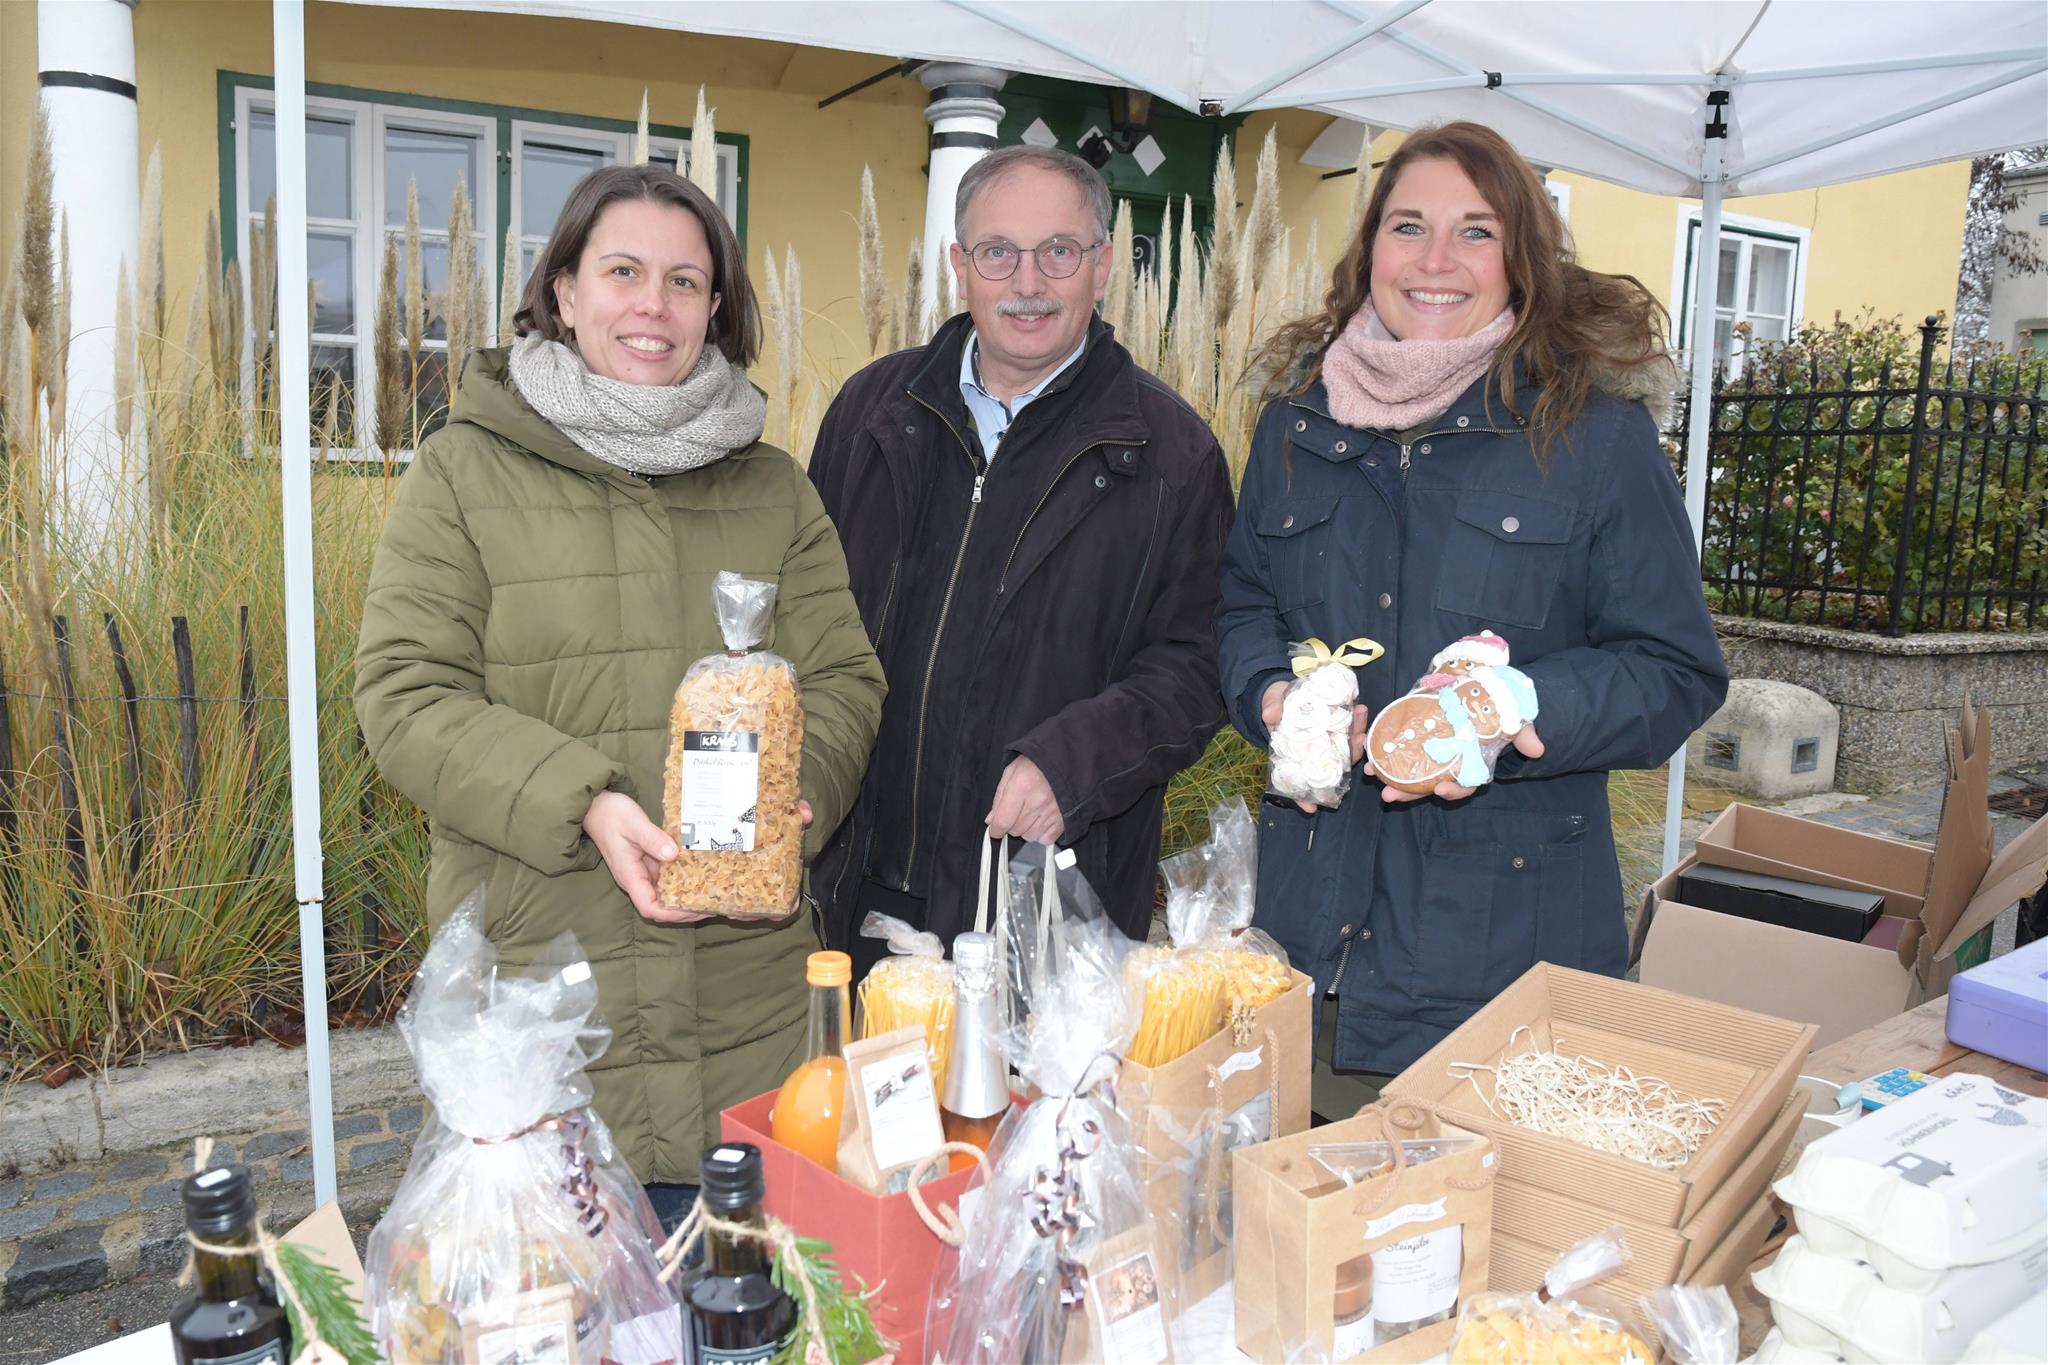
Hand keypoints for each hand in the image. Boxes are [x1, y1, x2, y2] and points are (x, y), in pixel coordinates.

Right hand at [582, 790, 710, 923]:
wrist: (598, 807)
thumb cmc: (612, 815)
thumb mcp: (634, 823)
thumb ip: (652, 839)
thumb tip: (673, 854)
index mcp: (630, 876)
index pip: (650, 907)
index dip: (672, 914)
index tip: (696, 909)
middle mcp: (637, 879)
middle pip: (661, 906)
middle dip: (686, 910)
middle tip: (713, 904)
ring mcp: (643, 872)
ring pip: (666, 894)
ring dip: (687, 897)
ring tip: (712, 893)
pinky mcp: (649, 863)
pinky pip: (667, 878)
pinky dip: (683, 879)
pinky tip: (701, 874)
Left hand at [986, 756, 1064, 843]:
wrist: (1062, 762)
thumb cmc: (1034, 765)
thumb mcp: (1010, 773)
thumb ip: (999, 798)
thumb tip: (991, 820)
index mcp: (1021, 788)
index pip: (1003, 821)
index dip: (995, 829)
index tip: (995, 829)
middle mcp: (1037, 802)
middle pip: (1015, 830)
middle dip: (1011, 825)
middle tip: (1017, 812)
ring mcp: (1052, 812)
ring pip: (1030, 836)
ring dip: (1026, 829)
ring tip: (1030, 815)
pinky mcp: (1063, 819)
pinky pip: (1046, 839)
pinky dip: (1041, 834)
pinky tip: (1041, 822)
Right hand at [1262, 681, 1370, 813]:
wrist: (1284, 692)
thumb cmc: (1275, 706)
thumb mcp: (1270, 708)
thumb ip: (1270, 711)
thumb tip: (1269, 716)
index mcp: (1298, 755)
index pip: (1302, 779)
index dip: (1305, 795)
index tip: (1311, 806)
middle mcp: (1317, 750)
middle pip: (1335, 761)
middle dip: (1348, 756)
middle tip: (1356, 743)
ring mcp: (1330, 737)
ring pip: (1347, 744)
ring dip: (1357, 735)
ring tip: (1361, 717)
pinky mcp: (1338, 721)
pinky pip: (1350, 724)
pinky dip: (1357, 718)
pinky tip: (1360, 707)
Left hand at [1370, 724, 1545, 802]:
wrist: (1491, 693)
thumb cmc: (1503, 713)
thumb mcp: (1517, 721)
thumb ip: (1524, 734)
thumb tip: (1538, 748)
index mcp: (1474, 764)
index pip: (1465, 784)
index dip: (1455, 790)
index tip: (1443, 790)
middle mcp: (1452, 762)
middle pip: (1430, 783)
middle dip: (1411, 792)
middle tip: (1391, 795)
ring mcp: (1434, 751)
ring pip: (1412, 772)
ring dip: (1392, 777)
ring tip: (1373, 777)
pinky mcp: (1421, 735)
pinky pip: (1402, 749)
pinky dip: (1387, 754)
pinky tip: (1370, 757)